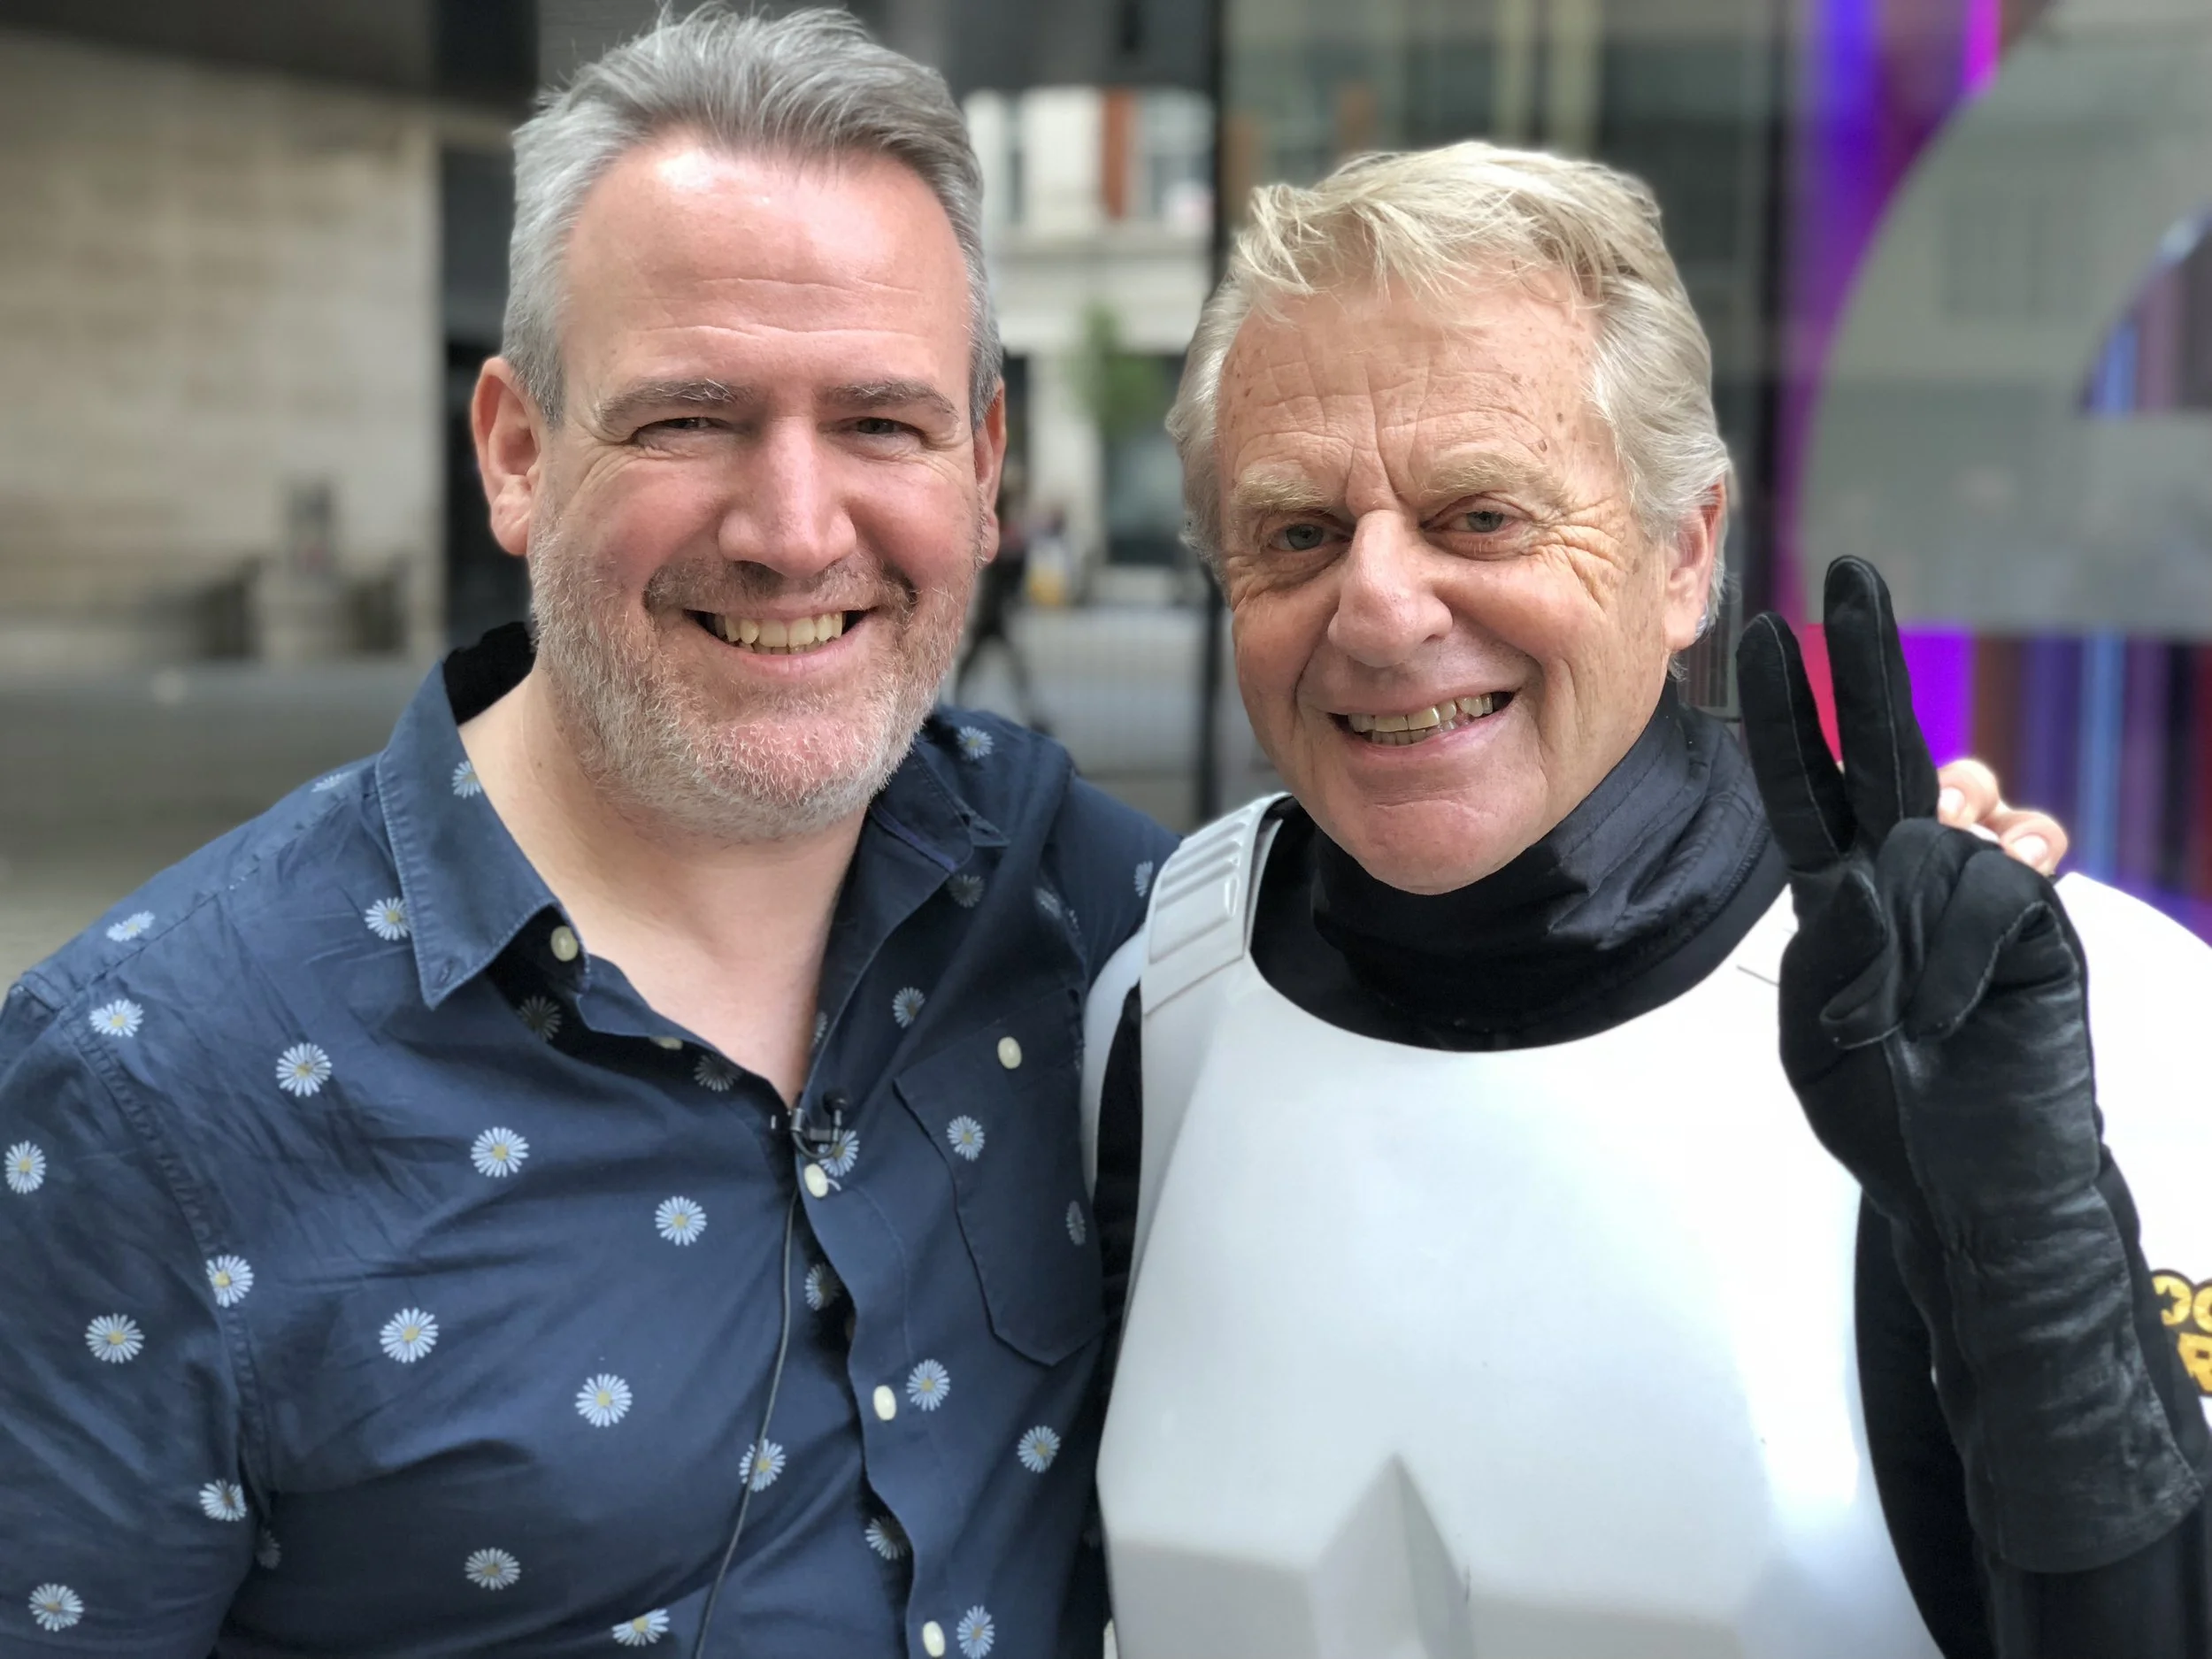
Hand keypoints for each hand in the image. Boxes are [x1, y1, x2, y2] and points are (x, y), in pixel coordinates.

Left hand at [1736, 556, 2202, 1573]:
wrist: (1979, 1184)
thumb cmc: (1891, 1114)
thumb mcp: (1825, 1038)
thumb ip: (1835, 954)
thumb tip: (1862, 873)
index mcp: (1837, 897)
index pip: (1803, 789)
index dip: (1779, 715)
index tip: (1759, 635)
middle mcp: (1906, 874)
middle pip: (1883, 747)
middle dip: (1865, 661)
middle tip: (1852, 573)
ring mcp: (1978, 889)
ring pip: (1939, 845)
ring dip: (1917, 931)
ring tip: (1918, 1013)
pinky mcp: (2040, 919)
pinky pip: (1995, 894)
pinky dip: (1969, 950)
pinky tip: (1970, 1002)